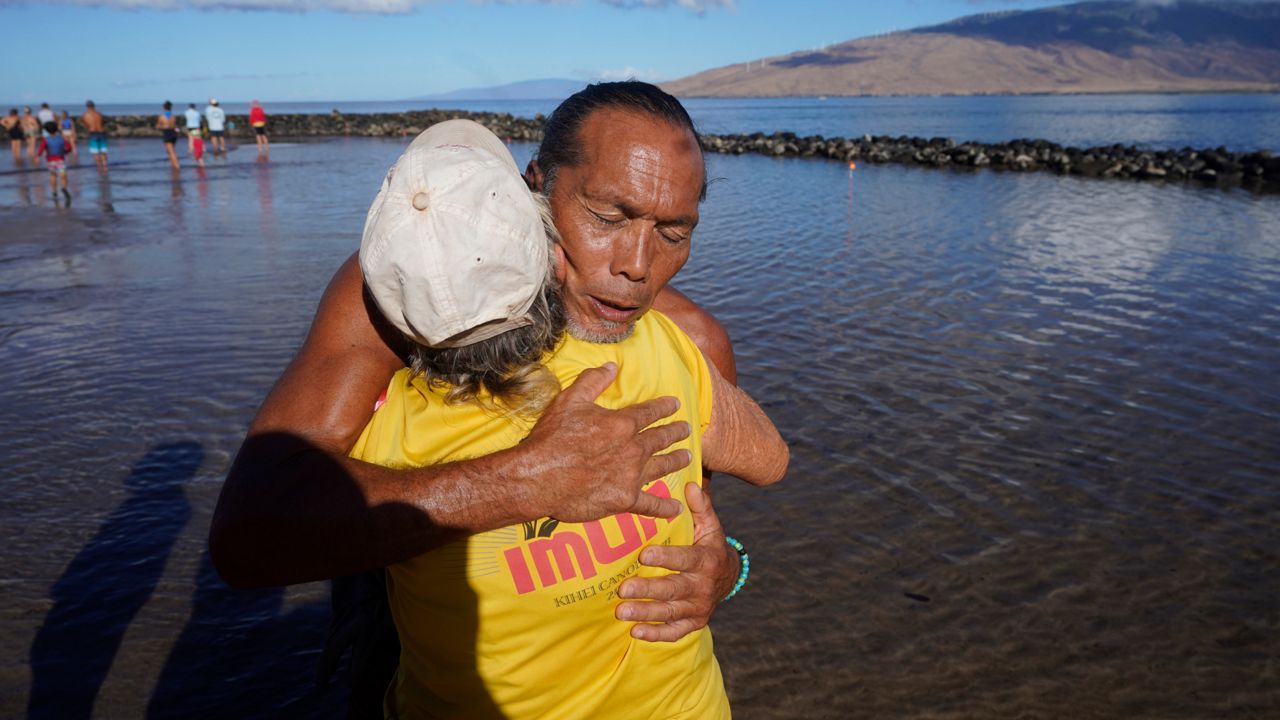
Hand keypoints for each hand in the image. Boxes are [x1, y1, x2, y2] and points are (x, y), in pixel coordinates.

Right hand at [516, 363, 688, 522]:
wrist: (539, 477)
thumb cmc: (552, 438)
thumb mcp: (569, 401)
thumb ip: (593, 381)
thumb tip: (612, 366)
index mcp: (621, 424)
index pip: (649, 412)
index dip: (664, 407)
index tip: (675, 404)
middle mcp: (633, 449)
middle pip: (660, 439)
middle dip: (675, 432)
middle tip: (686, 429)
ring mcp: (631, 476)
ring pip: (662, 467)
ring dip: (676, 461)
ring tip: (687, 457)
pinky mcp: (624, 499)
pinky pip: (650, 504)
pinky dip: (664, 507)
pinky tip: (675, 508)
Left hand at [614, 483, 737, 641]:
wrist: (729, 578)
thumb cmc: (710, 546)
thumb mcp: (711, 526)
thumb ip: (701, 507)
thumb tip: (690, 484)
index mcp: (706, 560)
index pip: (685, 559)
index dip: (666, 557)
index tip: (643, 554)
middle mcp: (702, 586)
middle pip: (673, 590)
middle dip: (647, 590)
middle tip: (622, 590)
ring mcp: (698, 607)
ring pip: (670, 612)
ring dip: (645, 613)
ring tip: (621, 611)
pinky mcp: (694, 623)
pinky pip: (674, 632)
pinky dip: (655, 634)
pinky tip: (635, 632)